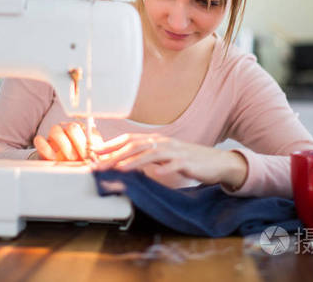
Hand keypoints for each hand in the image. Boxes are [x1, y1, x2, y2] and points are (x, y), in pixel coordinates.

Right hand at [33, 122, 102, 160]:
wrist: (71, 173)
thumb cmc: (84, 164)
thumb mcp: (94, 158)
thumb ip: (96, 151)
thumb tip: (95, 149)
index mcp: (82, 131)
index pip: (85, 126)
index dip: (89, 138)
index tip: (91, 151)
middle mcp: (68, 131)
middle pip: (71, 127)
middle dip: (78, 142)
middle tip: (82, 156)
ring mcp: (55, 138)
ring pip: (55, 130)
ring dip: (64, 144)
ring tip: (70, 158)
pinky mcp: (43, 146)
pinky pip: (39, 141)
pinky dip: (46, 148)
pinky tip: (54, 159)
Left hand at [92, 134, 248, 188]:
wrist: (217, 163)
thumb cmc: (189, 160)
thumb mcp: (165, 157)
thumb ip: (147, 158)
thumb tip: (125, 163)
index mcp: (157, 141)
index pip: (130, 139)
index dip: (112, 144)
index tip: (95, 151)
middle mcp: (164, 143)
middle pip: (136, 146)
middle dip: (115, 154)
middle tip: (99, 164)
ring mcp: (176, 152)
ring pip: (150, 153)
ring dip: (133, 161)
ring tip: (119, 168)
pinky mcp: (188, 162)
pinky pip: (174, 164)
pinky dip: (164, 168)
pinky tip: (156, 173)